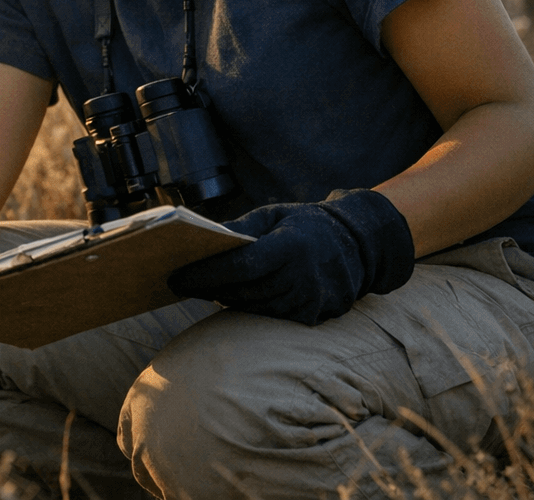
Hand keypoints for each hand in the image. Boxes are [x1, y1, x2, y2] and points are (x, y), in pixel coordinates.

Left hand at [167, 189, 414, 324]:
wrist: (359, 244)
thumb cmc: (306, 224)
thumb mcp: (273, 215)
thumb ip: (238, 230)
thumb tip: (198, 239)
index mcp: (292, 248)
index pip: (239, 268)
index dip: (204, 275)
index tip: (175, 277)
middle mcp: (304, 279)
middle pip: (241, 291)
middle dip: (208, 287)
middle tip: (180, 282)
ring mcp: (312, 303)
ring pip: (252, 307)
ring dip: (227, 297)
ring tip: (203, 286)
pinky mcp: (315, 318)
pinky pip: (270, 315)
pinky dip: (250, 305)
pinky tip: (235, 294)